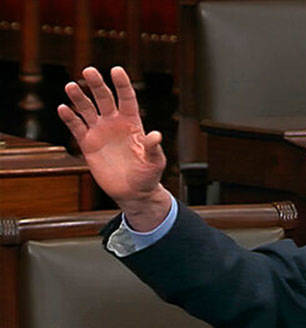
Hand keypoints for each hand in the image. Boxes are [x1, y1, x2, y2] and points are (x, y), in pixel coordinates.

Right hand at [58, 66, 169, 230]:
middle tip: (89, 71)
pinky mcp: (87, 144)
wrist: (133, 192)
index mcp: (133, 123)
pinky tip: (63, 108)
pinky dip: (69, 118)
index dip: (122, 84)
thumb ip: (153, 148)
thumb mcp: (155, 162)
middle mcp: (115, 123)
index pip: (127, 99)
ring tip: (70, 86)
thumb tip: (155, 135)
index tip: (116, 70)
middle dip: (97, 85)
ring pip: (87, 109)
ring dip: (79, 98)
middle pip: (104, 98)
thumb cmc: (148, 176)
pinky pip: (76, 127)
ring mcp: (100, 132)